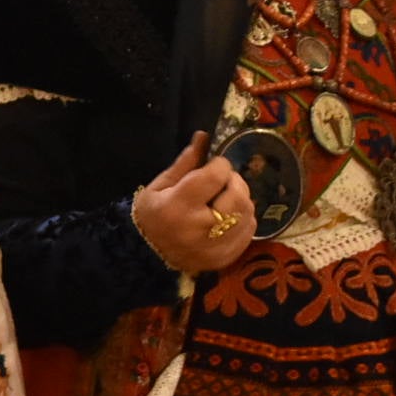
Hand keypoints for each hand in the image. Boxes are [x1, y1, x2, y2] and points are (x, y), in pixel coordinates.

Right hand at [131, 132, 255, 273]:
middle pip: (238, 194)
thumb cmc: (151, 216)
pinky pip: (248, 232)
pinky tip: (228, 218)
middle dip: (234, 181)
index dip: (220, 164)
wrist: (147, 257)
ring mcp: (215, 247)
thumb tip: (204, 136)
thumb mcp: (160, 186)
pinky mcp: (224, 259)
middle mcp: (199, 228)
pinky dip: (243, 220)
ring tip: (224, 199)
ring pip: (247, 213)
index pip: (217, 175)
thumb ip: (185, 163)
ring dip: (240, 200)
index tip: (212, 166)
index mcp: (179, 206)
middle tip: (221, 182)